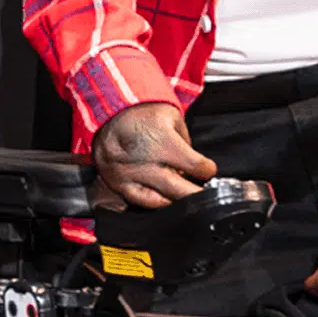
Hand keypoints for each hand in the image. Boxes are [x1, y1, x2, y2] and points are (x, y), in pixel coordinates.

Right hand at [91, 103, 216, 210]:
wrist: (109, 113)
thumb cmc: (143, 114)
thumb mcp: (172, 117)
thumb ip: (186, 143)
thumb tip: (194, 165)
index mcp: (162, 141)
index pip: (194, 166)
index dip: (207, 169)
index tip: (208, 170)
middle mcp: (144, 162)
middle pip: (179, 190)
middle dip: (196, 194)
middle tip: (204, 194)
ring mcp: (128, 175)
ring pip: (160, 200)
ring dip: (177, 200)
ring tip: (185, 196)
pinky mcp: (117, 183)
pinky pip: (139, 202)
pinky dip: (155, 203)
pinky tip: (164, 198)